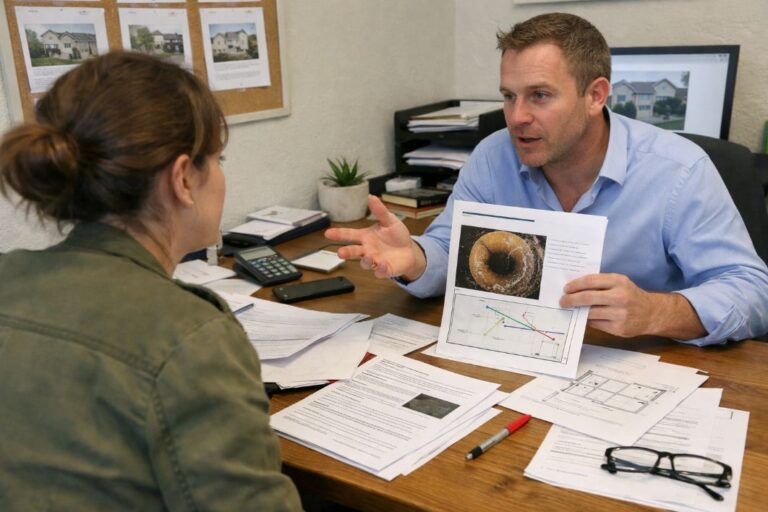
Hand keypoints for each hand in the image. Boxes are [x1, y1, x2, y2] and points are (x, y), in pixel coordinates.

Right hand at [325, 195, 425, 279]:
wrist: (410, 250)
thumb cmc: (397, 235)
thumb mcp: (389, 220)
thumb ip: (379, 211)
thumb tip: (371, 197)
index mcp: (366, 236)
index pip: (349, 234)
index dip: (338, 234)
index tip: (328, 233)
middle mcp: (368, 249)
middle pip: (353, 251)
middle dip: (346, 252)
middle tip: (340, 253)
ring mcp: (375, 260)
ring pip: (365, 263)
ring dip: (366, 261)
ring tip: (369, 257)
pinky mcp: (385, 270)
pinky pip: (380, 272)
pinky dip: (380, 269)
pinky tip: (383, 264)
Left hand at [559, 273, 704, 338]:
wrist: (652, 313)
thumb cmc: (630, 296)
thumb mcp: (620, 283)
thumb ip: (601, 284)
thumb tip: (574, 289)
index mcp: (619, 282)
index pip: (591, 281)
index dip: (575, 285)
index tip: (566, 289)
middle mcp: (620, 297)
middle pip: (588, 297)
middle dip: (571, 299)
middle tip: (563, 301)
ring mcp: (620, 314)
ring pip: (590, 312)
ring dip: (577, 311)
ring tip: (570, 309)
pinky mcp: (619, 328)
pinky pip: (596, 324)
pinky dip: (588, 320)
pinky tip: (583, 317)